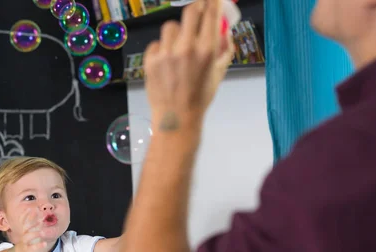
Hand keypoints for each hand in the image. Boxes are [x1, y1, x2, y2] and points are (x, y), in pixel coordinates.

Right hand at [7, 208, 47, 251]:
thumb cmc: (27, 244)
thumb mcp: (30, 233)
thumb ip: (35, 225)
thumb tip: (41, 214)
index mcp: (25, 231)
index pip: (24, 221)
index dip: (26, 214)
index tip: (31, 208)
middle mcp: (23, 236)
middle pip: (26, 227)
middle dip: (32, 221)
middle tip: (42, 217)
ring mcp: (25, 244)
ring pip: (27, 237)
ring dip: (35, 233)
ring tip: (43, 232)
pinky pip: (32, 249)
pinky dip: (38, 246)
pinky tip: (45, 243)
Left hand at [144, 0, 234, 128]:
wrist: (176, 117)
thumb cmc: (200, 96)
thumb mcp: (219, 73)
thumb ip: (224, 48)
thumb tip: (224, 29)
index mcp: (207, 50)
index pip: (211, 12)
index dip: (213, 1)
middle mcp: (186, 48)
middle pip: (190, 10)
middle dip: (196, 8)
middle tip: (197, 12)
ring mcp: (166, 53)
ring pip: (170, 26)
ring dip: (177, 32)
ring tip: (178, 47)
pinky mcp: (150, 60)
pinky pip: (157, 43)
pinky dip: (162, 49)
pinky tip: (166, 61)